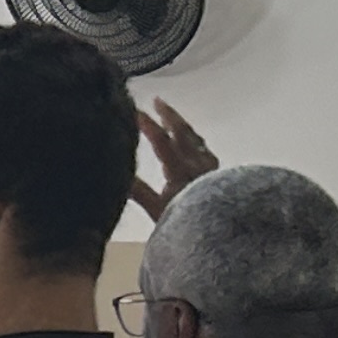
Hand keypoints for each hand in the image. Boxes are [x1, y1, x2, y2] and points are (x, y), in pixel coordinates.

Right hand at [128, 99, 215, 219]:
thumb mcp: (156, 211)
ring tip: (173, 118)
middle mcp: (198, 164)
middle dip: (169, 115)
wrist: (219, 236)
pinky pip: (205, 151)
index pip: (162, 140)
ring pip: (197, 140)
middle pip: (183, 133)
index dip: (147, 123)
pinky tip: (193, 145)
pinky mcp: (217, 175)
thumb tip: (118, 172)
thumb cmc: (185, 226)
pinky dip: (195, 142)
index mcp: (181, 170)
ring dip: (183, 127)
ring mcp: (210, 169)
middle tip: (157, 101)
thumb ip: (138, 190)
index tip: (133, 110)